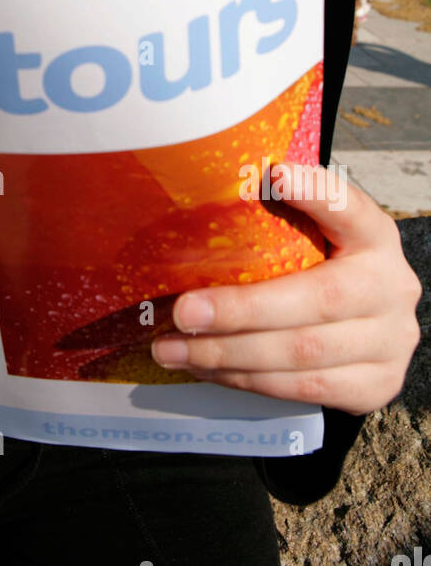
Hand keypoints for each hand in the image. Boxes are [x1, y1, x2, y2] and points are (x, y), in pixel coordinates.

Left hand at [151, 161, 421, 415]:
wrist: (369, 326)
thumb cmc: (325, 269)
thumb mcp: (314, 232)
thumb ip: (280, 212)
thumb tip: (213, 184)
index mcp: (375, 236)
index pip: (350, 208)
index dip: (315, 193)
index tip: (275, 175)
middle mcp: (391, 288)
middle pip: (316, 300)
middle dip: (240, 311)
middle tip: (182, 312)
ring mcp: (389, 343)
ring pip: (302, 355)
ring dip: (228, 354)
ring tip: (174, 348)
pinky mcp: (375, 386)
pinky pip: (302, 389)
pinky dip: (246, 379)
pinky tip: (207, 368)